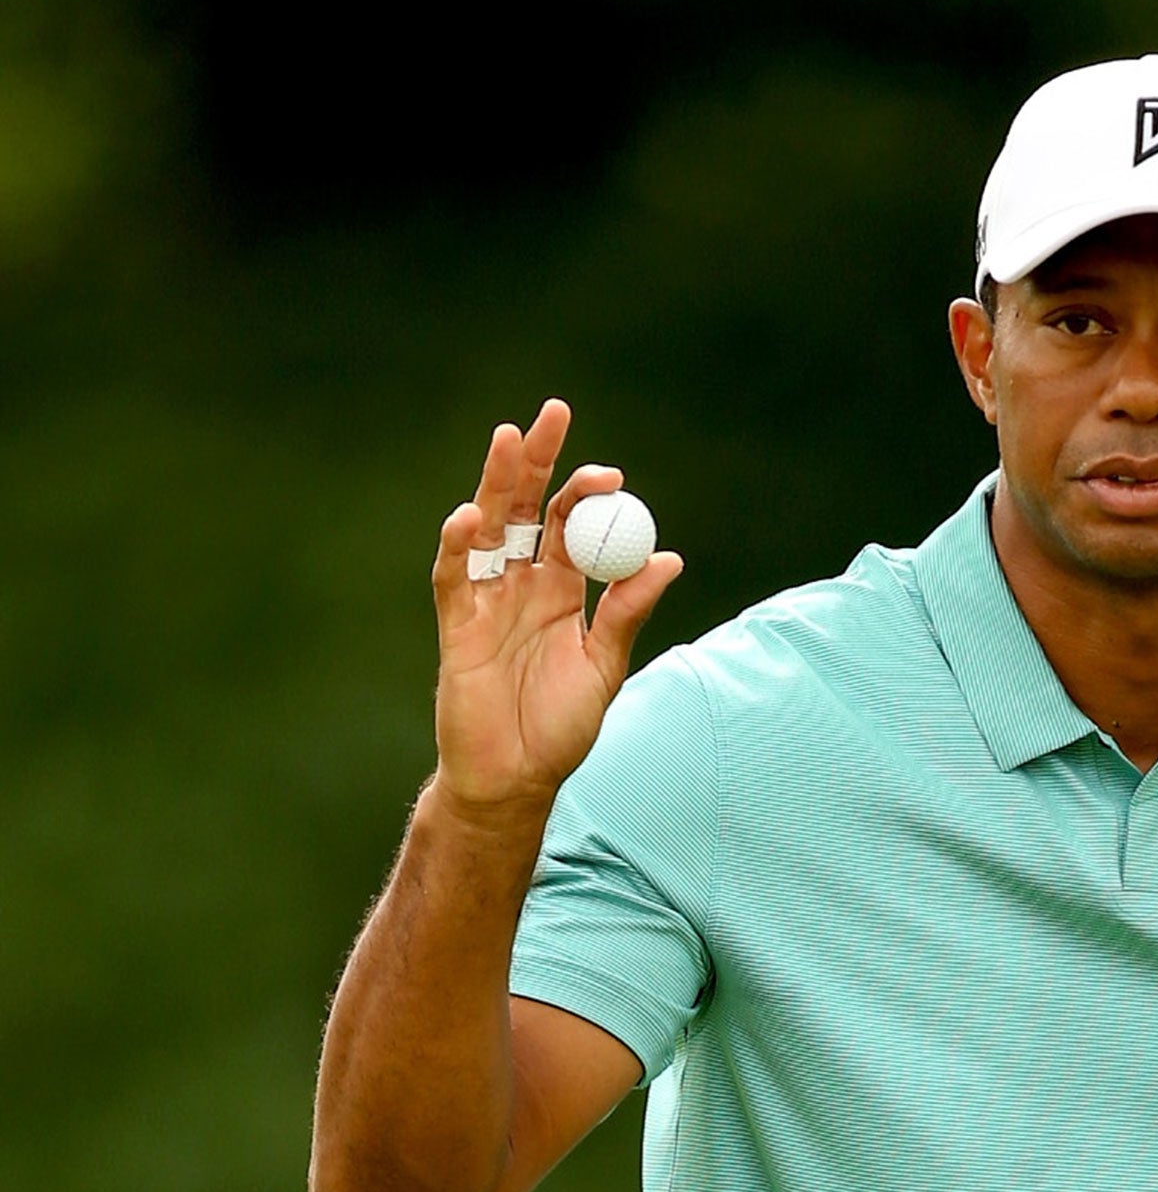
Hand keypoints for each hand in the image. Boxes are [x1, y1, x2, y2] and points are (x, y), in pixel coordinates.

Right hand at [429, 399, 683, 819]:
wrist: (517, 778)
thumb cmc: (560, 727)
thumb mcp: (606, 666)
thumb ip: (629, 612)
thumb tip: (670, 559)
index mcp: (562, 591)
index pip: (571, 525)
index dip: (586, 494)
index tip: (612, 475)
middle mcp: (521, 585)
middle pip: (525, 509)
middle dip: (537, 462)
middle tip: (553, 413)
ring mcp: (485, 601)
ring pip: (488, 529)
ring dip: (496, 483)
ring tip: (509, 438)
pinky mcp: (456, 626)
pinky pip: (453, 578)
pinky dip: (459, 546)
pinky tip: (471, 517)